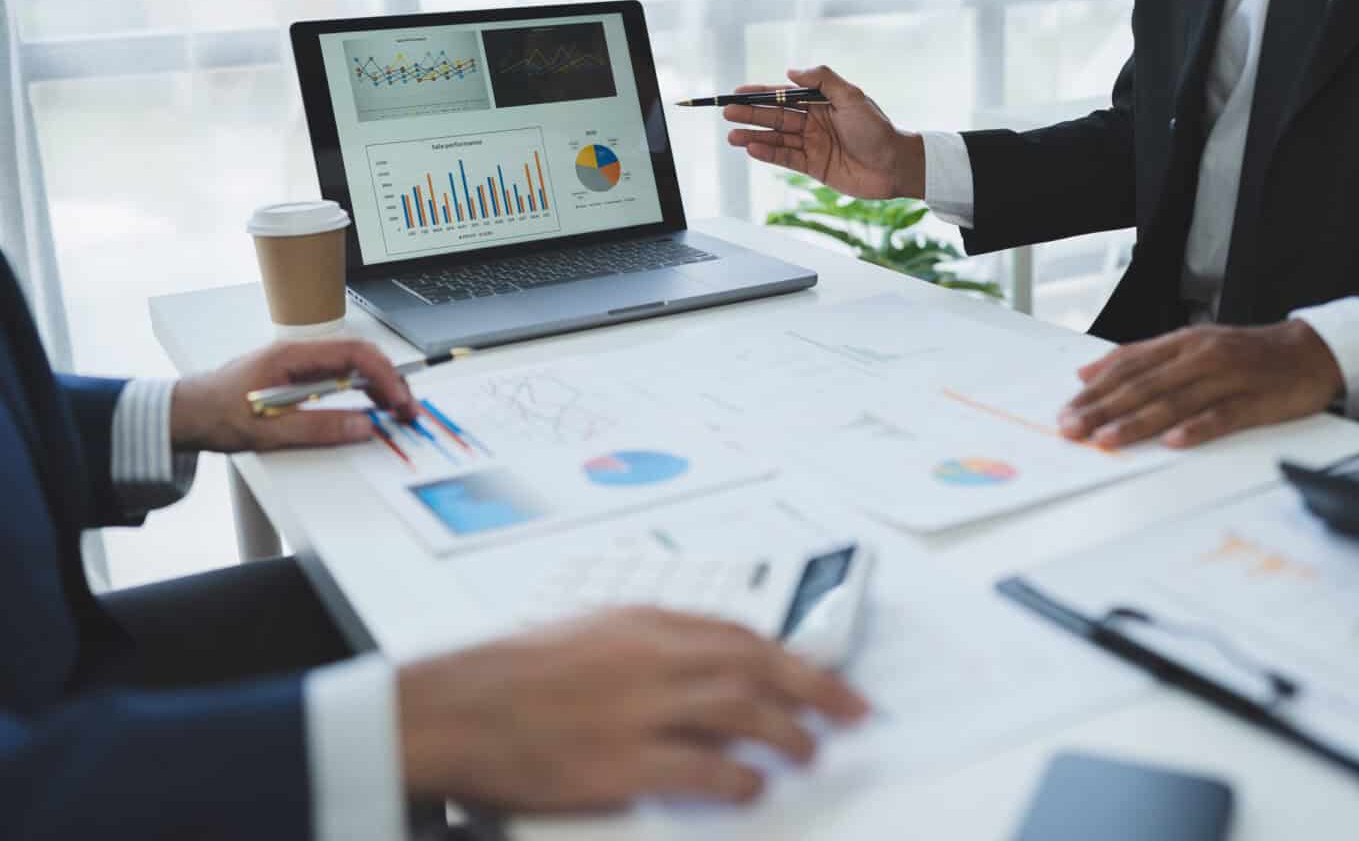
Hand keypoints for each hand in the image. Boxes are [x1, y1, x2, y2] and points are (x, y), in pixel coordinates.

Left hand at [170, 339, 415, 451]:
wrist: (187, 414)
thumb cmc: (217, 415)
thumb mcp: (268, 429)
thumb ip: (318, 427)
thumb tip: (362, 426)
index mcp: (293, 355)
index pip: (354, 353)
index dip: (384, 375)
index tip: (398, 399)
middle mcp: (300, 353)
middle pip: (360, 357)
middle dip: (390, 380)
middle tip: (407, 409)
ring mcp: (300, 364)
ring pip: (353, 366)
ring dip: (379, 386)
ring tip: (396, 411)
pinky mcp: (299, 378)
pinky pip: (340, 377)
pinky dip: (362, 391)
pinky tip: (371, 407)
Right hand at [397, 607, 869, 810]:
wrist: (455, 708)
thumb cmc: (516, 673)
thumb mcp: (592, 631)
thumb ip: (652, 640)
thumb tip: (713, 659)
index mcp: (643, 621)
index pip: (741, 632)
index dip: (793, 658)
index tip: (827, 677)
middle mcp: (649, 655)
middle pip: (757, 665)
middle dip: (816, 689)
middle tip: (853, 711)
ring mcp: (636, 707)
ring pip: (741, 709)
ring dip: (787, 732)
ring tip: (809, 751)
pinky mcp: (620, 760)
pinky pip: (702, 767)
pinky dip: (738, 778)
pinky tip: (752, 787)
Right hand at [723, 66, 924, 198]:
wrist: (894, 165)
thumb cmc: (878, 129)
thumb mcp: (852, 97)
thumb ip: (822, 80)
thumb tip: (790, 72)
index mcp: (821, 103)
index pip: (784, 96)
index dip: (760, 93)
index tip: (737, 92)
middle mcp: (813, 122)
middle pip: (775, 116)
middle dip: (750, 114)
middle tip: (726, 113)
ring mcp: (812, 145)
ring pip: (776, 138)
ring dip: (753, 135)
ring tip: (732, 135)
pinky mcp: (813, 167)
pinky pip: (785, 158)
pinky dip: (768, 154)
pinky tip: (752, 148)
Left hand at [1057, 320, 1344, 448]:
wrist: (1311, 350)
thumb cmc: (1245, 353)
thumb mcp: (1190, 345)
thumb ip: (1140, 357)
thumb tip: (1089, 372)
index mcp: (1181, 343)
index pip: (1127, 366)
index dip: (1095, 390)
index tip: (1066, 411)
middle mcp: (1200, 357)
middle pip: (1143, 385)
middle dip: (1103, 409)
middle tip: (1072, 429)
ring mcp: (1227, 378)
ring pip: (1174, 401)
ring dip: (1137, 422)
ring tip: (1106, 439)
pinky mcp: (1255, 400)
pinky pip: (1222, 416)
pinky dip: (1196, 428)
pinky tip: (1172, 441)